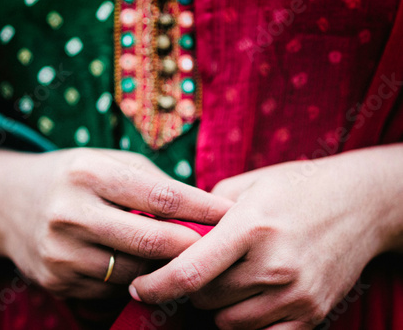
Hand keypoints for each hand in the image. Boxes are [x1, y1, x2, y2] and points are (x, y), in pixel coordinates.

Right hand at [0, 148, 232, 298]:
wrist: (9, 203)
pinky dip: (134, 281)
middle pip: (150, 241)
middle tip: (215, 246)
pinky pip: (112, 290)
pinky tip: (139, 266)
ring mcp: (60, 252)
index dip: (202, 207)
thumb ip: (153, 183)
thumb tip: (203, 209)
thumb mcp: (108, 162)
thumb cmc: (72, 177)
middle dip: (191, 247)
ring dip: (164, 267)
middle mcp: (70, 213)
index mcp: (88, 173)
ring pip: (135, 272)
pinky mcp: (56, 280)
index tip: (229, 215)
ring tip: (177, 256)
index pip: (160, 195)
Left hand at [129, 146, 402, 328]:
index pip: (190, 271)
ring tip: (225, 279)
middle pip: (205, 298)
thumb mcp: (248, 185)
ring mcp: (295, 294)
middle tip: (190, 272)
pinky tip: (245, 298)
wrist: (361, 202)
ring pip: (228, 322)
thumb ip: (207, 210)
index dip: (156, 285)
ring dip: (216, 306)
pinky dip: (244, 321)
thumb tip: (172, 230)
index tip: (138, 289)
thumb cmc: (298, 187)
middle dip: (188, 289)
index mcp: (251, 226)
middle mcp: (273, 264)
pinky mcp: (312, 313)